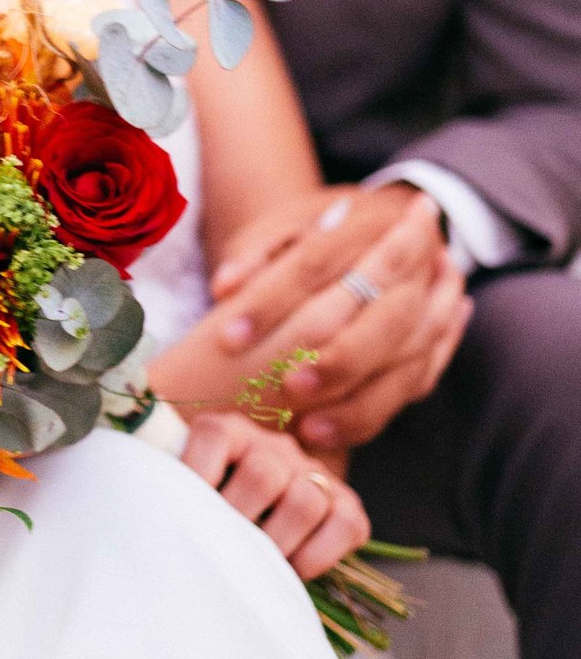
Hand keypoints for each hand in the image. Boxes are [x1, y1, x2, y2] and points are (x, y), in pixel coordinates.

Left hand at [182, 411, 369, 579]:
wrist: (256, 518)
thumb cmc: (207, 510)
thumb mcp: (183, 489)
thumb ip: (169, 489)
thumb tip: (147, 512)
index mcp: (229, 432)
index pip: (213, 436)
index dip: (195, 474)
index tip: (181, 514)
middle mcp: (274, 447)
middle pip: (263, 474)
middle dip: (237, 523)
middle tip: (220, 552)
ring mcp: (312, 473)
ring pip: (305, 501)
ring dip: (277, 544)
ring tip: (254, 567)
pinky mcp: (347, 505)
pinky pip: (346, 525)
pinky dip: (318, 555)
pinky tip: (291, 571)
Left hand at [209, 184, 469, 452]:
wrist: (365, 234)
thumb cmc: (306, 234)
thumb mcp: (276, 230)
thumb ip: (251, 255)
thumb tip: (224, 288)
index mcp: (371, 220)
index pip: (318, 263)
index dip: (271, 302)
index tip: (228, 340)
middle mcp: (417, 260)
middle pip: (385, 318)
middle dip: (337, 360)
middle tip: (287, 388)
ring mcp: (434, 306)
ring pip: (408, 360)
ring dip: (356, 402)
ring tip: (305, 429)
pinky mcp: (433, 346)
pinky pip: (410, 388)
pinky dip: (366, 417)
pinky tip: (323, 437)